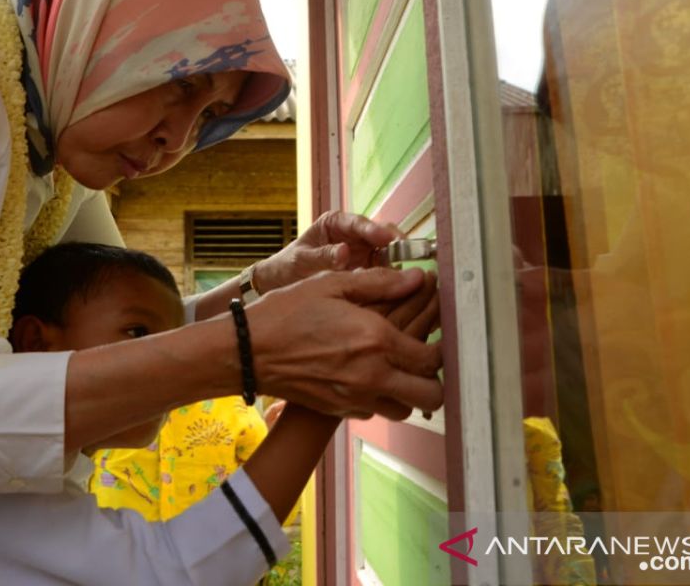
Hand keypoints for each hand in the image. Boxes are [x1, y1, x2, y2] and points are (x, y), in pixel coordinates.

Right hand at [250, 267, 442, 421]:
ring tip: (398, 370)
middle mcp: (372, 374)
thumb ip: (380, 282)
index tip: (436, 335)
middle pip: (431, 394)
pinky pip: (376, 411)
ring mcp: (356, 397)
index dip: (441, 347)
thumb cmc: (288, 312)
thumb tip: (417, 278)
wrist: (249, 351)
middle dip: (434, 378)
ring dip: (409, 392)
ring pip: (406, 409)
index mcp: (375, 339)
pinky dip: (379, 398)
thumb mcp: (332, 284)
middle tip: (424, 358)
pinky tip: (367, 376)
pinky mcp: (340, 410)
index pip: (433, 357)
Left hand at [252, 211, 402, 293]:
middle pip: (382, 234)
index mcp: (336, 223)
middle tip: (409, 255)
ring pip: (391, 253)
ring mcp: (365, 252)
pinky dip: (397, 278)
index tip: (386, 239)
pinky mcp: (371, 270)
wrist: (284, 284)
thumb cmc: (289, 265)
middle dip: (396, 243)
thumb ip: (321, 257)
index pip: (358, 223)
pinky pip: (388, 272)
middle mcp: (355, 235)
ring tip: (414, 272)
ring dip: (402, 262)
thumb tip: (344, 253)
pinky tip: (405, 287)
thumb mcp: (300, 260)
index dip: (374, 230)